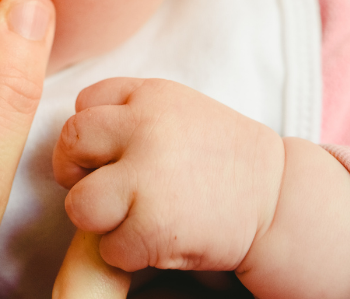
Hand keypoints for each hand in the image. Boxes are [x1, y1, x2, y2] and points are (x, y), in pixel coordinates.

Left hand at [52, 78, 284, 274]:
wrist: (278, 203)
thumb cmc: (222, 160)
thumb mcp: (178, 111)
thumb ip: (131, 112)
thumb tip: (79, 141)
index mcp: (150, 95)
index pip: (84, 103)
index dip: (90, 135)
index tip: (108, 154)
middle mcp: (144, 127)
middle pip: (71, 143)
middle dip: (76, 171)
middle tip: (104, 189)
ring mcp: (147, 176)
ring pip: (79, 203)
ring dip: (98, 220)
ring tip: (129, 219)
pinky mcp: (152, 225)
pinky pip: (109, 247)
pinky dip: (127, 254)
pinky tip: (156, 242)